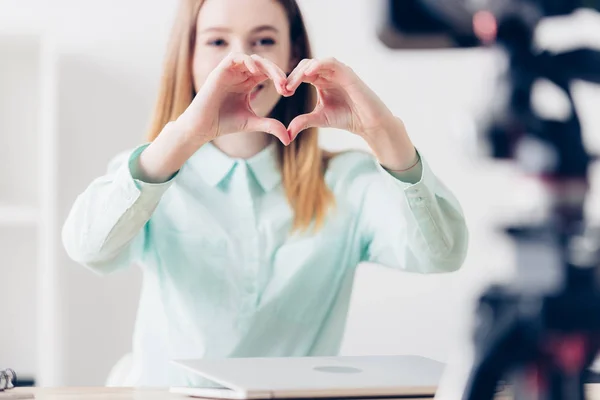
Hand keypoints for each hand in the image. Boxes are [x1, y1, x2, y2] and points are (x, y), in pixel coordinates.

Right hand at [176, 52, 291, 145]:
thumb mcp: (252, 122)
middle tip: (285, 84)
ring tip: (276, 79)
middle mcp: (239, 75)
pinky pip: (234, 58)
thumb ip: (270, 126)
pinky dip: (246, 61)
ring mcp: (229, 72)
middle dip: (276, 72)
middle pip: (262, 64)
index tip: (288, 92)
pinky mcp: (219, 71)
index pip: (267, 73)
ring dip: (265, 66)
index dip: (279, 78)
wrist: (203, 127)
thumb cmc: (224, 123)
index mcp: (248, 83)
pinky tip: (256, 72)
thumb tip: (289, 139)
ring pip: (251, 58)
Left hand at [284, 57, 417, 170]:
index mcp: (320, 81)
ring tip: (293, 84)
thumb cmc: (346, 118)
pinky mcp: (347, 72)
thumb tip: (286, 134)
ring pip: (315, 63)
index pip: (301, 74)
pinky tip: (308, 74)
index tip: (282, 93)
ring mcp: (338, 71)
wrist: (367, 122)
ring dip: (302, 71)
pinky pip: (331, 62)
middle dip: (293, 76)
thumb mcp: (319, 119)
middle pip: (305, 66)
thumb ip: (302, 122)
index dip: (290, 81)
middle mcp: (328, 73)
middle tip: (284, 89)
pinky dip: (319, 65)